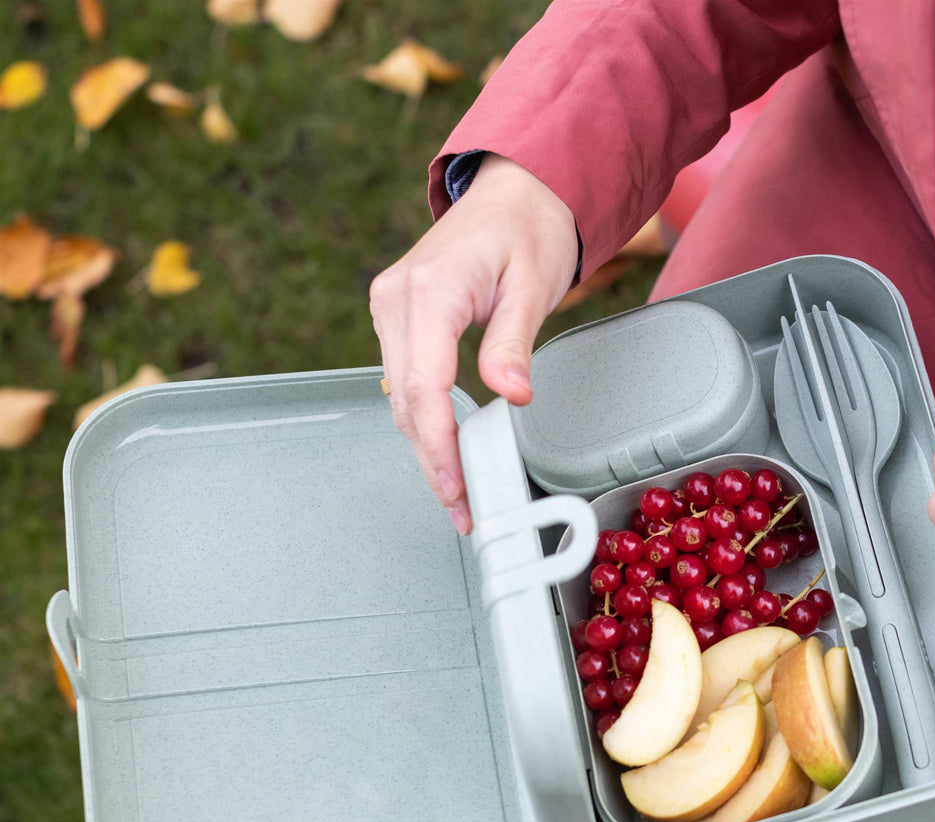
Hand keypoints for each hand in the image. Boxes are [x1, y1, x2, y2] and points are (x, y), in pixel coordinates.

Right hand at [369, 154, 578, 533]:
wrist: (515, 191)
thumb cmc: (529, 229)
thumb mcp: (534, 285)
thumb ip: (514, 344)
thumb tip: (510, 397)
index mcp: (431, 289)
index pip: (425, 388)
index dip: (438, 448)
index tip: (456, 489)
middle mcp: (397, 298)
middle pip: (405, 403)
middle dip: (432, 461)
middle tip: (461, 508)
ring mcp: (391, 306)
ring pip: (399, 397)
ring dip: (425, 446)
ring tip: (457, 490)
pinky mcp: (396, 315)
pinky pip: (403, 379)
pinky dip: (422, 418)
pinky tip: (444, 447)